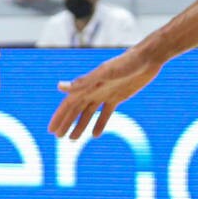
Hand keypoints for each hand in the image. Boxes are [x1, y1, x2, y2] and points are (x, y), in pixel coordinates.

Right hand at [48, 48, 162, 138]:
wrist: (146, 59)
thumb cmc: (124, 64)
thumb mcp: (104, 73)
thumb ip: (83, 82)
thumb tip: (59, 87)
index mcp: (88, 85)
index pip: (69, 104)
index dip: (59, 117)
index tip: (51, 130)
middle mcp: (93, 90)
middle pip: (76, 110)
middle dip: (66, 123)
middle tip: (57, 137)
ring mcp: (105, 94)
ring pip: (88, 113)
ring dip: (80, 125)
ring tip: (72, 139)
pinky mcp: (117, 97)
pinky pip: (105, 113)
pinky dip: (100, 124)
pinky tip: (95, 134)